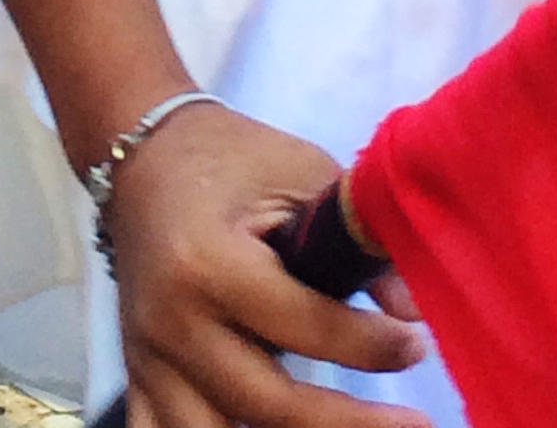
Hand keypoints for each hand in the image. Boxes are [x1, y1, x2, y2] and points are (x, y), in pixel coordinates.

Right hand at [105, 103, 426, 427]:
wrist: (142, 156)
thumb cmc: (231, 158)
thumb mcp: (300, 174)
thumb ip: (355, 241)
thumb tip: (414, 312)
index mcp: (208, 262)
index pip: (301, 325)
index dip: (369, 345)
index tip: (418, 344)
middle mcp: (171, 322)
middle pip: (267, 404)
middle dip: (349, 422)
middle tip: (415, 421)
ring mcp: (148, 357)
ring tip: (345, 427)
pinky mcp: (138, 374)